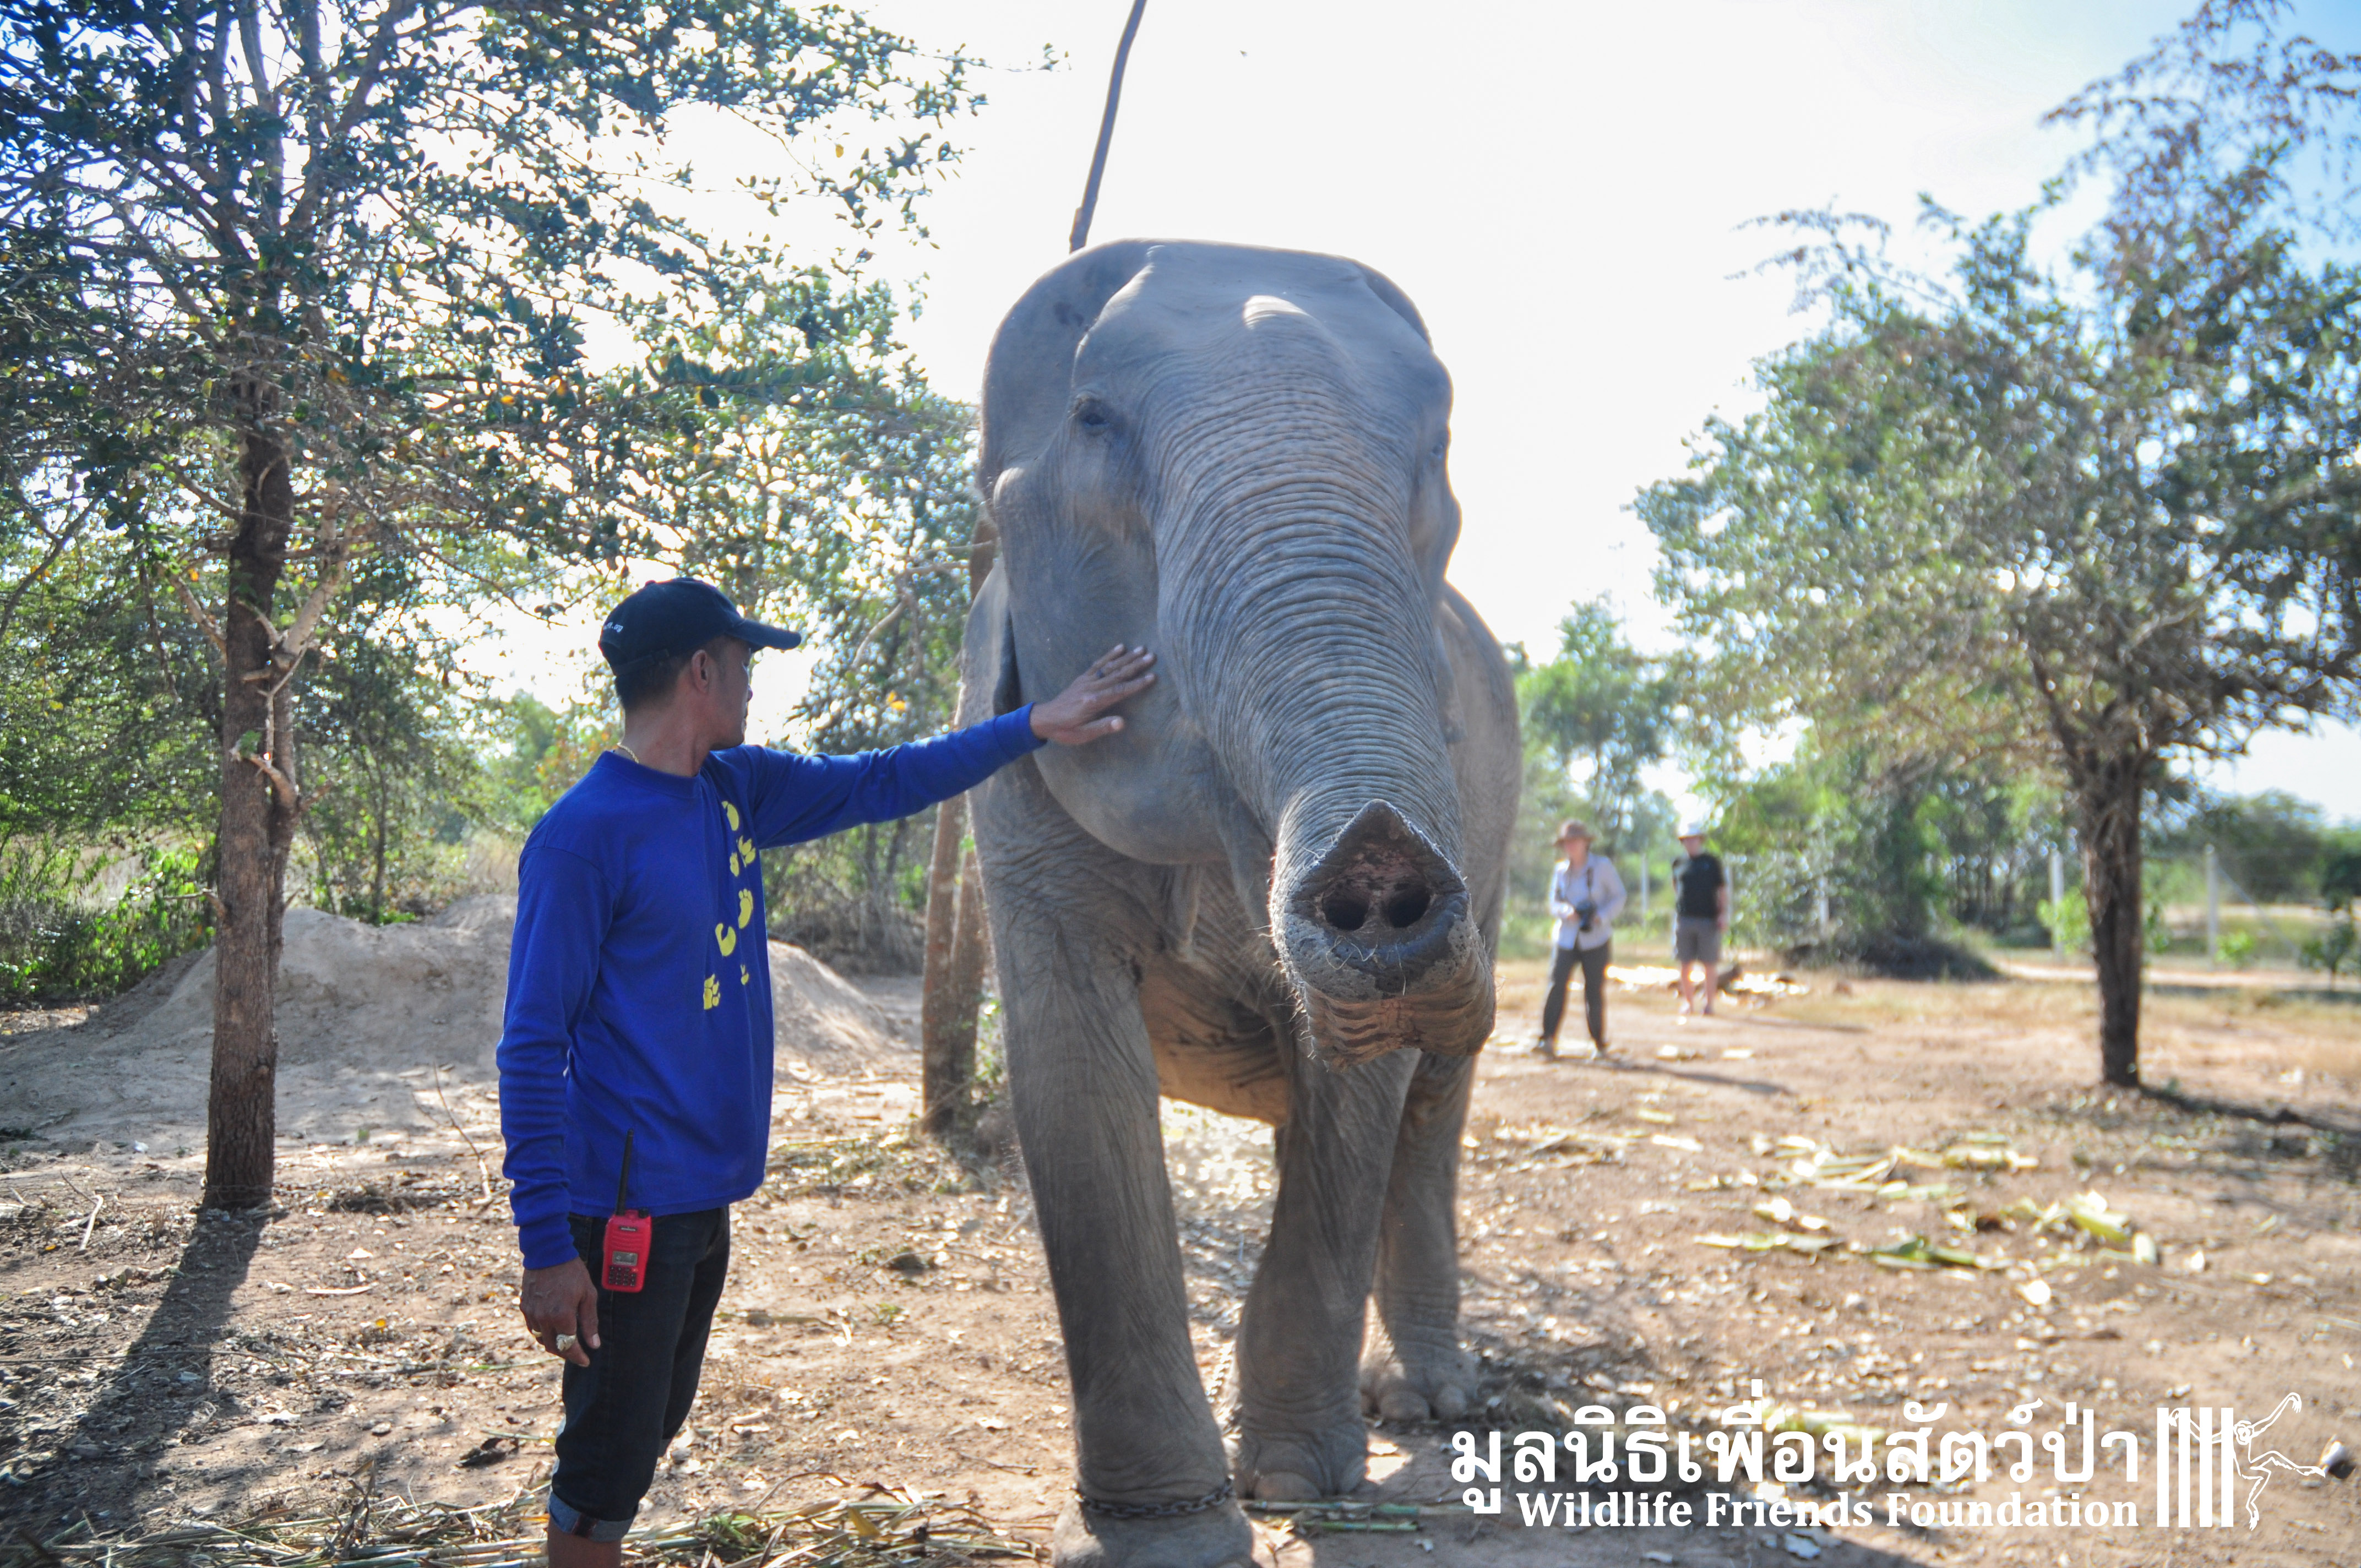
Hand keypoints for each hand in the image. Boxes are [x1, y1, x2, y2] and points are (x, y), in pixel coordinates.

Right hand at [521, 1257, 599, 1365]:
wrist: (547, 1253)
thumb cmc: (572, 1272)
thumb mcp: (588, 1295)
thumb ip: (590, 1322)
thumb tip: (594, 1345)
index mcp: (562, 1316)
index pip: (569, 1346)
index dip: (578, 1357)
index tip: (586, 1361)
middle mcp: (544, 1319)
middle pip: (554, 1347)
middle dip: (567, 1354)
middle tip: (578, 1354)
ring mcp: (532, 1314)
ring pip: (542, 1340)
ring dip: (554, 1345)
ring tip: (566, 1343)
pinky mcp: (525, 1308)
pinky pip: (533, 1329)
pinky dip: (543, 1334)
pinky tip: (553, 1330)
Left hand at [1030, 644, 1155, 745]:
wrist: (1044, 719)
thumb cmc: (1065, 730)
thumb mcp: (1083, 735)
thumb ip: (1103, 727)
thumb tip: (1122, 723)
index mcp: (1093, 702)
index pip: (1119, 691)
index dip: (1137, 684)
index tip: (1152, 676)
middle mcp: (1091, 688)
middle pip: (1117, 674)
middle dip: (1136, 665)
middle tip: (1152, 656)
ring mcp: (1086, 681)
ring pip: (1110, 666)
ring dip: (1127, 657)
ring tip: (1142, 649)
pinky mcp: (1082, 678)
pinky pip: (1098, 664)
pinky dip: (1110, 655)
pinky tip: (1120, 647)